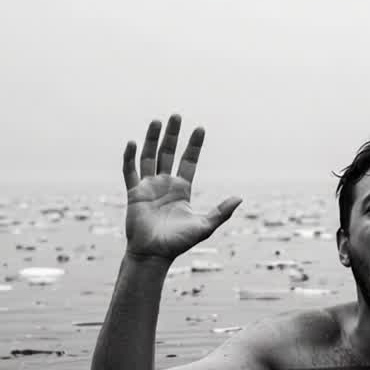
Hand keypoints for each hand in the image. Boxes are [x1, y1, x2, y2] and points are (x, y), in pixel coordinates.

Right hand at [121, 114, 241, 260]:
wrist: (154, 254)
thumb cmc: (179, 243)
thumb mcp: (205, 225)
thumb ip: (221, 212)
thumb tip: (240, 198)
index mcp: (181, 189)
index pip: (188, 161)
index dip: (194, 145)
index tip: (200, 128)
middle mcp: (164, 184)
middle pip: (168, 153)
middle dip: (172, 134)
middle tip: (176, 115)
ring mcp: (148, 187)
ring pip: (149, 157)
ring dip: (152, 139)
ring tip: (156, 121)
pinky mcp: (134, 193)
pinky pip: (130, 172)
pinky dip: (130, 157)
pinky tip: (133, 142)